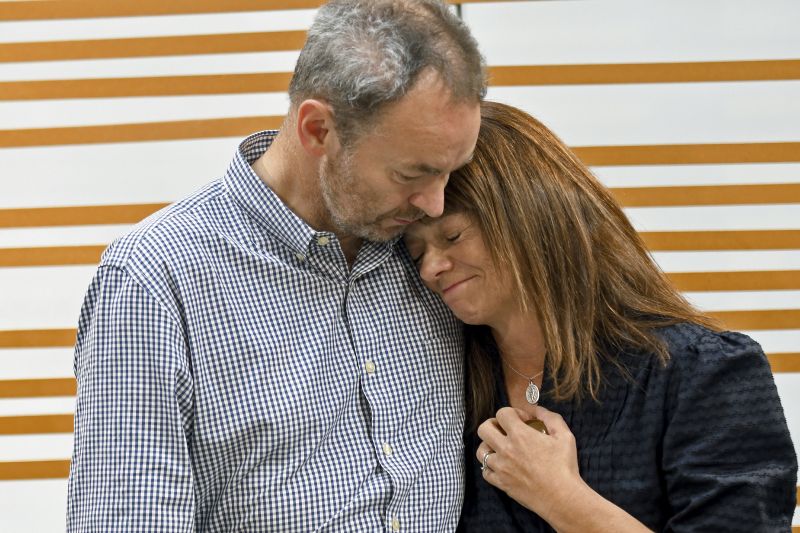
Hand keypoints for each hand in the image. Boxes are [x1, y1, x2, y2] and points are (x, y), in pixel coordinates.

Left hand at [476, 406, 583, 523]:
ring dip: (489, 446)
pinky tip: (502, 465)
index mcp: (520, 435)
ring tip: (501, 448)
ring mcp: (501, 467)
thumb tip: (536, 409)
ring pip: (481, 450)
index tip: (524, 421)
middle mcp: (506, 449)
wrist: (562, 498)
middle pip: (484, 429)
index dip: (513, 412)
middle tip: (505, 430)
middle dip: (493, 425)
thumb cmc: (565, 466)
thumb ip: (550, 417)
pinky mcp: (501, 483)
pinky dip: (491, 467)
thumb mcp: (564, 436)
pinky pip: (485, 472)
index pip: (502, 413)